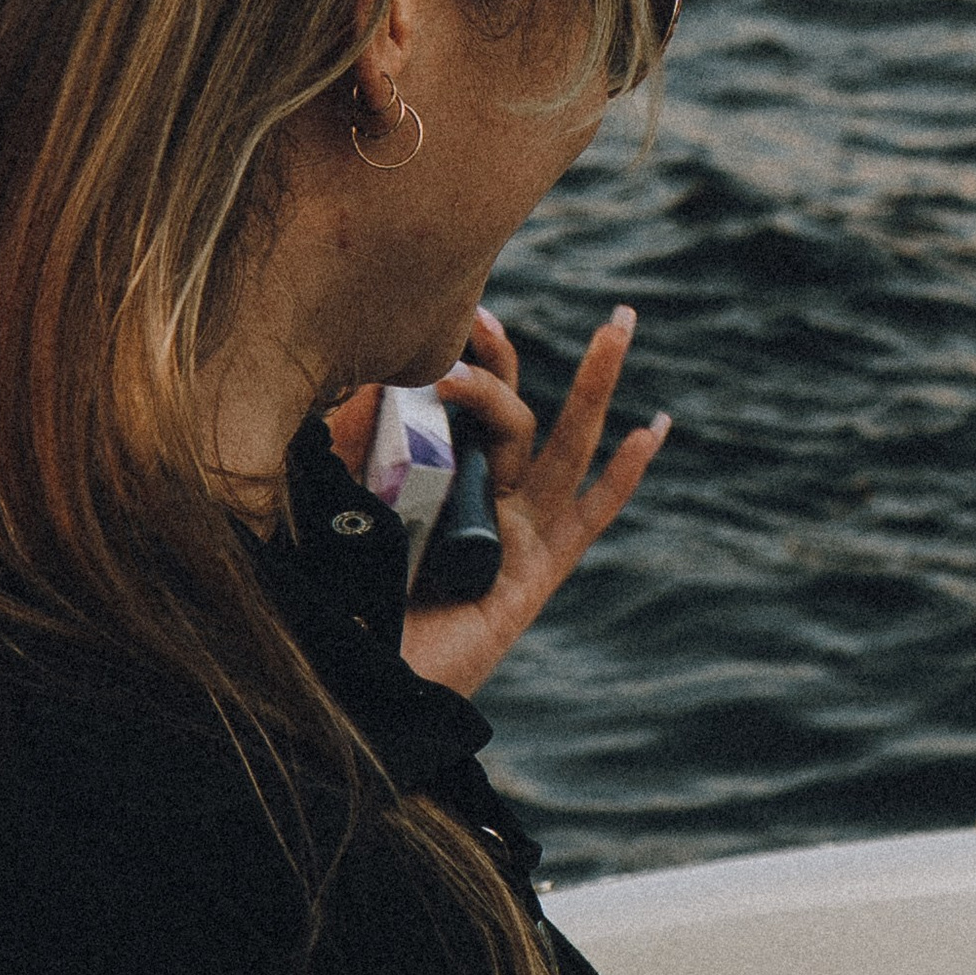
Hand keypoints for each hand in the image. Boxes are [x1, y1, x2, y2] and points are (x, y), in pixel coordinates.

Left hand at [325, 305, 670, 698]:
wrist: (354, 685)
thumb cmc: (332, 602)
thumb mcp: (323, 505)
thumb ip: (324, 450)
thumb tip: (322, 379)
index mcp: (424, 475)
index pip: (448, 399)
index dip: (456, 355)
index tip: (450, 315)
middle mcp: (473, 496)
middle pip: (508, 407)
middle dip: (520, 352)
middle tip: (504, 289)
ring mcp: (511, 531)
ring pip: (559, 441)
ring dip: (594, 383)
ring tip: (618, 323)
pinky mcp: (535, 574)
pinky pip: (589, 515)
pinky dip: (622, 475)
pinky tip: (653, 428)